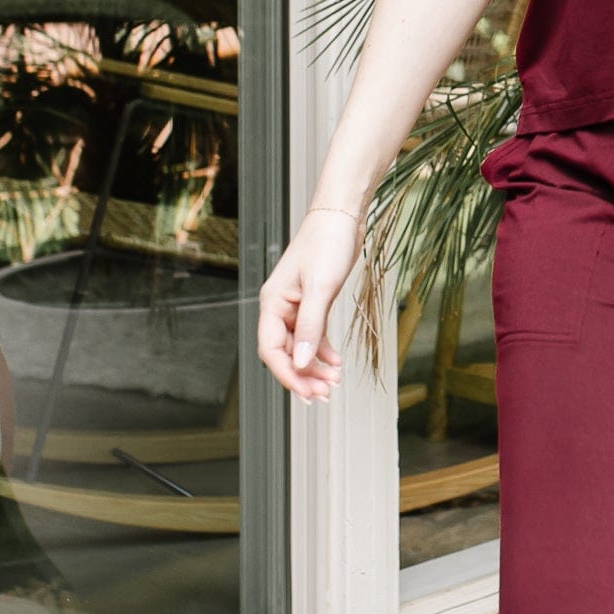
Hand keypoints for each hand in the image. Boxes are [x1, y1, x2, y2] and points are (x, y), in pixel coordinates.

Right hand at [257, 207, 360, 402]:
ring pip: (300, 347)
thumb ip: (310, 326)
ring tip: (334, 383)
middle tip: (324, 395)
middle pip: (285, 354)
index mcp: (272, 303)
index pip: (271, 350)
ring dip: (314, 367)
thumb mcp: (320, 288)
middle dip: (303, 376)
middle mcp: (279, 307)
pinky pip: (312, 336)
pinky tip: (336, 362)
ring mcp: (295, 306)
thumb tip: (300, 360)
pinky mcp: (311, 303)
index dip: (288, 375)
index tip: (308, 392)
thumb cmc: (327, 244)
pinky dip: (322, 351)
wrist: (341, 218)